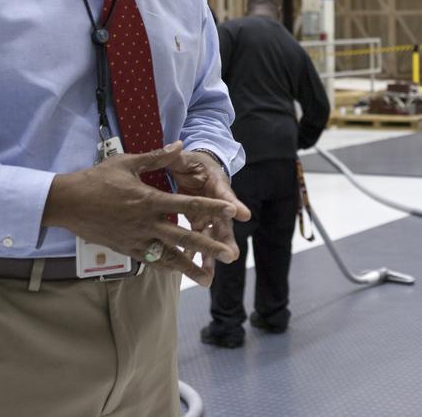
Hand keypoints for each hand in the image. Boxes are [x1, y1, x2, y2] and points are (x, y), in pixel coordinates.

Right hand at [43, 142, 241, 286]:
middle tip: (230, 256)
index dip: (211, 208)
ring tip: (208, 279)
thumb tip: (180, 145)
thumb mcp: (127, 162)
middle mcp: (146, 222)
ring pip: (168, 256)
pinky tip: (178, 272)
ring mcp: (136, 239)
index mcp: (150, 200)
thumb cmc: (97, 179)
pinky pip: (150, 259)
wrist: (67, 202)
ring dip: (189, 267)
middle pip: (184, 237)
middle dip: (209, 247)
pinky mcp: (125, 248)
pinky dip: (166, 266)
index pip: (188, 204)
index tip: (231, 211)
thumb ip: (156, 156)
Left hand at [164, 148, 252, 283]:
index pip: (226, 194)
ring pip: (213, 236)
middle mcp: (216, 202)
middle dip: (226, 240)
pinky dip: (196, 254)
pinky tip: (192, 269)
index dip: (233, 204)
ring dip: (212, 254)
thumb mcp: (186, 157)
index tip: (243, 215)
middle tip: (232, 255)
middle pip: (224, 222)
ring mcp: (209, 214)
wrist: (195, 167)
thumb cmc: (193, 162)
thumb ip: (179, 157)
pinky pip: (198, 239)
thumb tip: (177, 147)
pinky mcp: (199, 221)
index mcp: (215, 183)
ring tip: (210, 274)